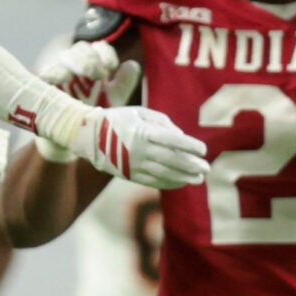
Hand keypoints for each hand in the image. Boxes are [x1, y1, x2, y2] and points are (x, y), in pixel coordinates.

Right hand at [36, 41, 139, 162]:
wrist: (71, 142)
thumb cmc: (92, 118)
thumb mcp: (113, 102)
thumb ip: (123, 83)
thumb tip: (132, 64)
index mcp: (93, 68)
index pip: (99, 48)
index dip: (106, 53)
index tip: (112, 68)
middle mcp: (76, 68)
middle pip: (81, 47)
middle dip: (92, 59)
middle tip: (100, 77)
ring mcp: (58, 76)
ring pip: (65, 56)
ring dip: (78, 63)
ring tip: (86, 78)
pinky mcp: (44, 87)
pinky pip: (47, 73)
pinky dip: (56, 73)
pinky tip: (65, 81)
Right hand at [70, 104, 209, 189]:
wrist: (89, 137)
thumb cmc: (119, 120)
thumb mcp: (139, 112)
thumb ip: (162, 122)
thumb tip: (181, 137)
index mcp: (142, 132)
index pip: (171, 140)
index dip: (189, 146)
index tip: (203, 149)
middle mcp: (139, 150)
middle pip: (170, 159)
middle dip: (190, 165)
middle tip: (206, 168)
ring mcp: (134, 164)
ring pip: (164, 173)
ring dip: (184, 177)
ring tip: (199, 179)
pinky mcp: (130, 175)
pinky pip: (153, 181)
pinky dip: (170, 182)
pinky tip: (182, 182)